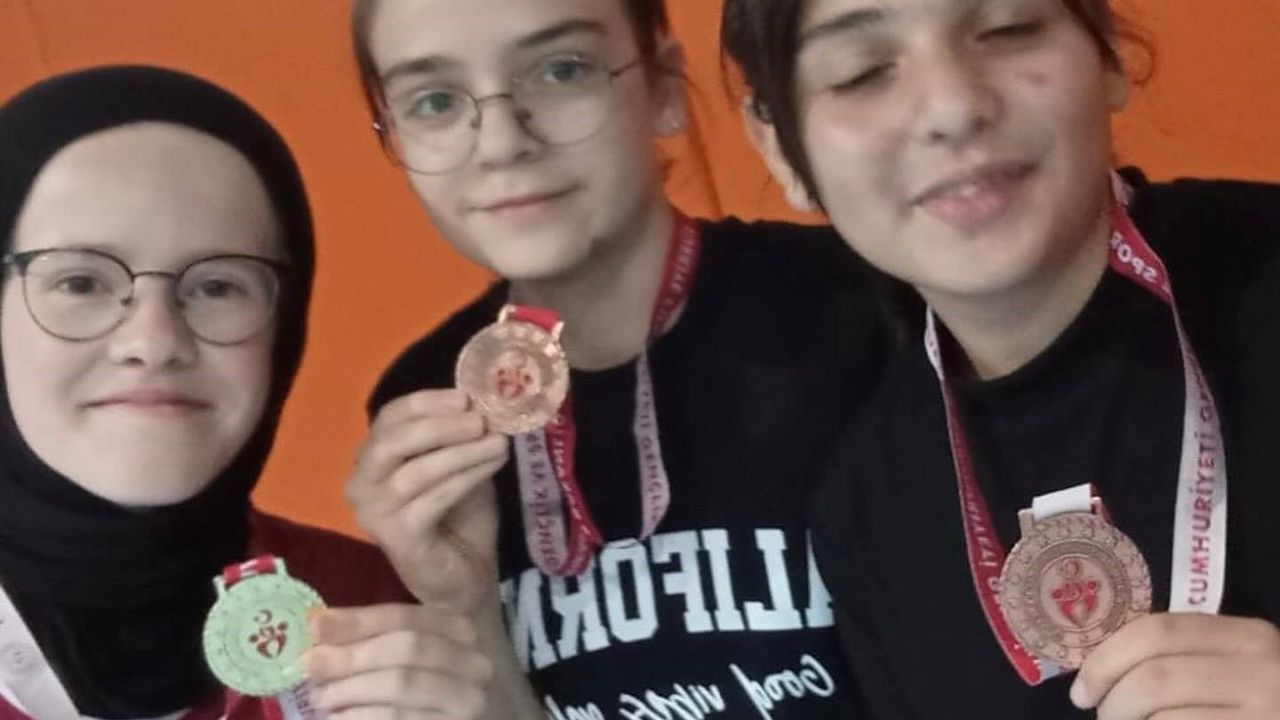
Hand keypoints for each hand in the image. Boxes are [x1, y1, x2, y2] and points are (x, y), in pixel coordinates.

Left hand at [304, 604, 494, 719]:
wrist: (447, 719)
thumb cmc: (421, 692)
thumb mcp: (404, 657)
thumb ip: (371, 639)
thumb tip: (319, 624)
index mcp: (458, 629)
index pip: (406, 617)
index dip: (359, 621)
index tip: (316, 626)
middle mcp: (474, 660)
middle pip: (407, 648)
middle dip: (353, 655)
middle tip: (312, 665)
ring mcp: (469, 699)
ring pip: (404, 683)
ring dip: (352, 689)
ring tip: (320, 697)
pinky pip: (401, 718)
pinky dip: (364, 716)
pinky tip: (340, 717)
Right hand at [346, 389, 507, 611]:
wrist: (466, 578)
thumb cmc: (460, 519)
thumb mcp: (461, 465)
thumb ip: (461, 436)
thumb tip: (481, 400)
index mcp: (372, 460)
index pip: (388, 418)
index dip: (426, 403)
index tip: (465, 397)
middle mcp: (361, 485)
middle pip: (391, 441)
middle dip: (439, 426)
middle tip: (480, 420)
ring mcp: (375, 515)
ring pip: (416, 471)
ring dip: (461, 452)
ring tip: (498, 442)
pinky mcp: (396, 538)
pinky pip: (432, 498)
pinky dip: (465, 477)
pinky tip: (492, 465)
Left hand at [1072, 613, 1279, 718]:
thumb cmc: (1262, 699)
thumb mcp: (1235, 666)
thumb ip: (1183, 658)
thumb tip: (1101, 672)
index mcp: (1249, 637)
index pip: (1158, 631)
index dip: (1106, 659)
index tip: (1082, 689)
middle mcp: (1261, 674)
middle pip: (1156, 678)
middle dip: (1113, 701)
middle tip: (1103, 716)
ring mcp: (1264, 717)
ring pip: (1165, 719)